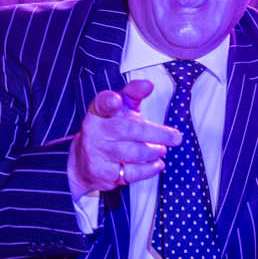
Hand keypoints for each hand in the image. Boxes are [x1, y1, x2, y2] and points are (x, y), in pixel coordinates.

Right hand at [69, 76, 178, 196]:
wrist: (83, 162)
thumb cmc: (108, 130)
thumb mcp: (119, 109)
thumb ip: (133, 94)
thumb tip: (148, 84)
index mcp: (98, 112)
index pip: (102, 103)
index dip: (109, 101)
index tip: (117, 100)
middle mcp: (94, 131)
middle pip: (126, 130)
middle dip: (155, 133)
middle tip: (174, 137)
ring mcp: (97, 153)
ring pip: (132, 153)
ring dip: (153, 152)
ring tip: (162, 149)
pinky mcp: (103, 173)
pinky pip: (131, 173)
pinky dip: (149, 169)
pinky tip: (157, 163)